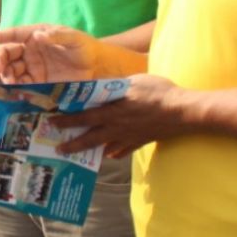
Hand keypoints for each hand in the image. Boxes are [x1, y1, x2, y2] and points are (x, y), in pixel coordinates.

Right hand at [0, 24, 102, 82]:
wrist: (97, 67)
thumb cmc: (85, 47)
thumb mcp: (73, 38)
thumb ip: (56, 36)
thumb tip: (38, 36)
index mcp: (35, 35)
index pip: (13, 34)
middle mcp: (30, 50)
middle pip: (8, 53)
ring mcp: (33, 67)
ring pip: (12, 69)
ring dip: (6, 74)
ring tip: (8, 80)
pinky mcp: (38, 82)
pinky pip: (22, 83)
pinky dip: (17, 86)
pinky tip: (17, 88)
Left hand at [49, 74, 185, 157]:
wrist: (183, 112)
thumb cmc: (159, 92)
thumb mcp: (134, 82)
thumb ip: (117, 86)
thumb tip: (103, 86)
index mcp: (114, 111)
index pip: (85, 117)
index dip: (67, 120)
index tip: (53, 123)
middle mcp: (118, 127)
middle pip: (91, 138)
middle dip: (73, 144)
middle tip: (59, 149)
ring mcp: (130, 137)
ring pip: (105, 146)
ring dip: (91, 150)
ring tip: (81, 154)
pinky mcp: (142, 141)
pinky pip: (125, 150)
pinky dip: (116, 152)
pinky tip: (111, 154)